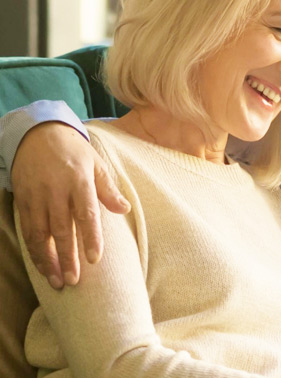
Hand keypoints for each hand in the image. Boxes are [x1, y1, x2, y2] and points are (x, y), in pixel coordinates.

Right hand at [11, 122, 130, 288]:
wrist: (38, 134)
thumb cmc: (74, 152)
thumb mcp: (96, 164)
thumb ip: (108, 189)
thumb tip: (124, 209)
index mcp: (79, 181)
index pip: (86, 214)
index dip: (90, 238)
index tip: (94, 259)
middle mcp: (55, 190)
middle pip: (61, 229)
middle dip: (66, 257)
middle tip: (73, 281)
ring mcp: (36, 196)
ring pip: (39, 233)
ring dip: (47, 260)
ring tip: (56, 281)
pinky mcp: (22, 200)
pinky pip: (26, 229)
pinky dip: (33, 249)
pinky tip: (42, 265)